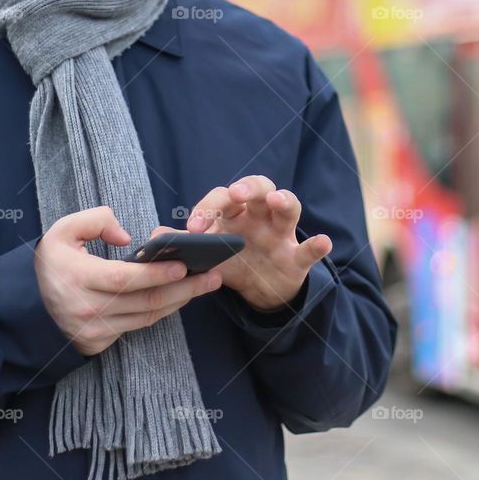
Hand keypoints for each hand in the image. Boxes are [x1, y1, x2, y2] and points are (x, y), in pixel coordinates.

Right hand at [34, 206, 222, 355]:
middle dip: (184, 288)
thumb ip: (95, 221)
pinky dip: (163, 311)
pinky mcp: (101, 343)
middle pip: (145, 301)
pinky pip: (140, 325)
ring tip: (205, 283)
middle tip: (212, 275)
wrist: (30, 307)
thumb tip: (127, 238)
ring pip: (147, 317)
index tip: (183, 265)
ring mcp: (96, 330)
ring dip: (180, 300)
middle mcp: (88, 309)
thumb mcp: (62, 230)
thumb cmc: (53, 264)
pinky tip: (181, 296)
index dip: (155, 274)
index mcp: (77, 278)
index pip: (124, 279)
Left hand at [185, 175, 331, 310]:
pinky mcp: (297, 258)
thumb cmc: (231, 262)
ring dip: (284, 201)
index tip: (192, 229)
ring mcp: (281, 235)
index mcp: (233, 213)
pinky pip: (309, 249)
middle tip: (234, 195)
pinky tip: (322, 242)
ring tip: (277, 201)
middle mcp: (259, 217)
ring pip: (289, 208)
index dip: (207, 209)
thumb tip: (156, 236)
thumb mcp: (207, 255)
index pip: (221, 198)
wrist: (259, 291)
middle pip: (258, 188)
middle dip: (247, 188)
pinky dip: (317, 245)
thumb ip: (185, 245)